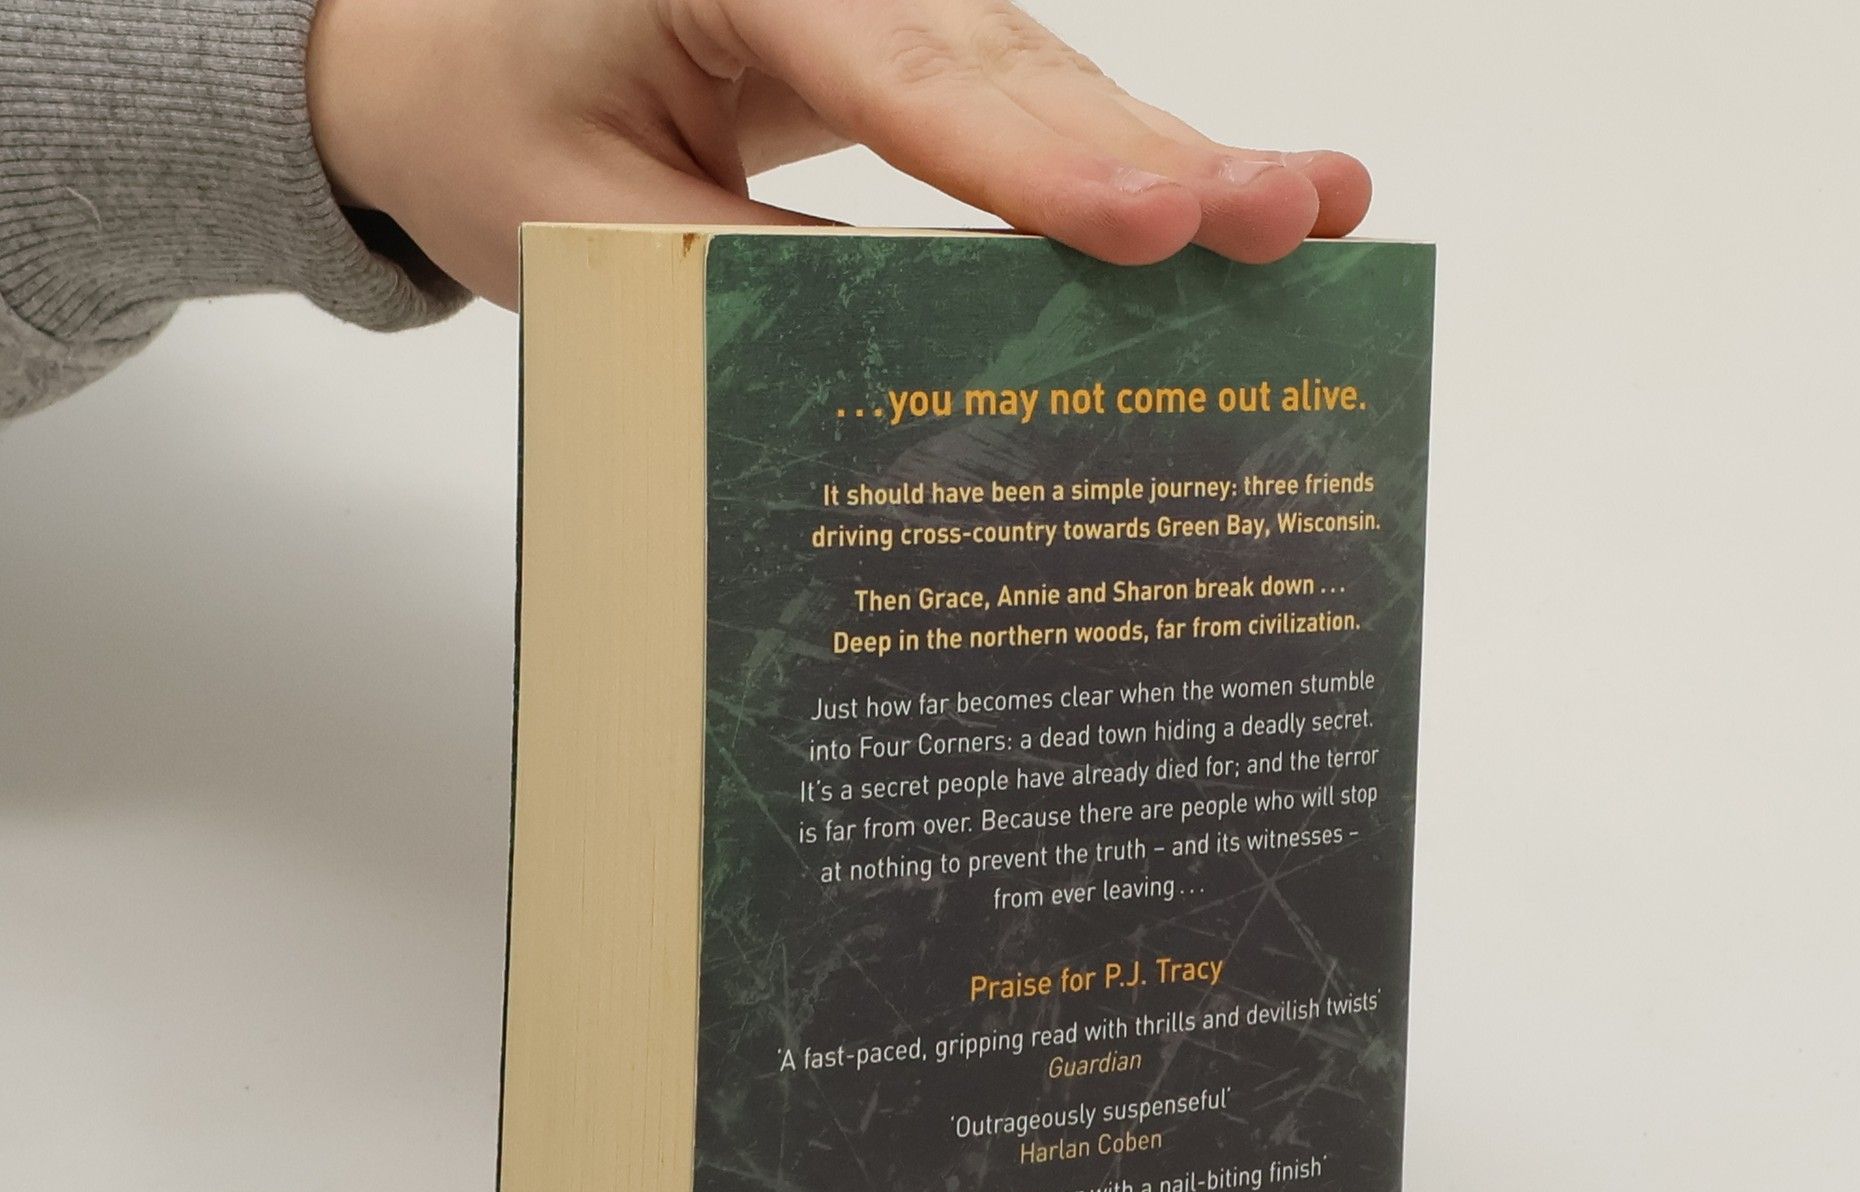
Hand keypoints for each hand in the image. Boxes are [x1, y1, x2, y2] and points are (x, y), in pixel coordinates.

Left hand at [306, 0, 1370, 307]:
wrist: (443, 53)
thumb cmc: (488, 122)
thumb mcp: (586, 227)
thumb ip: (749, 282)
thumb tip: (918, 366)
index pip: (903, 79)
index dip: (1034, 166)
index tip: (1148, 228)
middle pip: (1012, 68)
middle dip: (1154, 158)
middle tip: (1288, 216)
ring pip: (1043, 81)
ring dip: (1172, 159)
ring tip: (1305, 210)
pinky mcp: (909, 46)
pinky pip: (1024, 106)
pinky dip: (1116, 167)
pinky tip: (1220, 198)